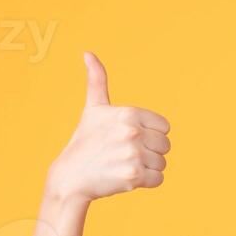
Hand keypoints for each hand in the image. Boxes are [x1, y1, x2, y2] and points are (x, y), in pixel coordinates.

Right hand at [46, 51, 170, 202]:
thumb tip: (87, 53)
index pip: (165, 127)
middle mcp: (132, 131)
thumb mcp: (93, 109)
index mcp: (129, 113)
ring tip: (124, 165)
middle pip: (165, 146)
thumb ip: (97, 80)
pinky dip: (146, 182)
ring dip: (147, 168)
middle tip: (125, 154)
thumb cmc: (85, 141)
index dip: (151, 134)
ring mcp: (133, 154)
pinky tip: (126, 177)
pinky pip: (158, 179)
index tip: (130, 138)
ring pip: (162, 163)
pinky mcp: (133, 176)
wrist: (71, 177)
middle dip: (150, 152)